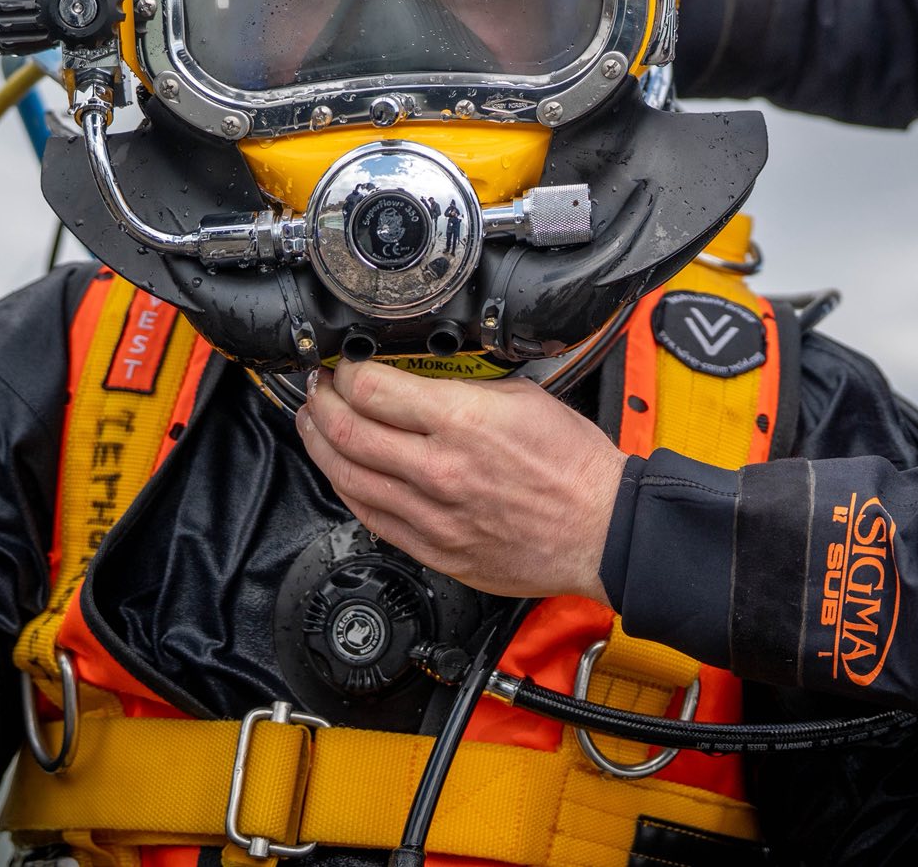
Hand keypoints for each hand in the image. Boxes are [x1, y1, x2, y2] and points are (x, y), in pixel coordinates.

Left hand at [295, 360, 627, 602]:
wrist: (602, 530)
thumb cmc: (574, 466)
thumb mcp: (523, 397)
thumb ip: (464, 387)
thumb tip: (421, 379)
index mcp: (462, 421)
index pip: (372, 390)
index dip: (345, 373)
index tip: (344, 367)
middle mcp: (439, 470)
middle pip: (347, 433)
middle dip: (320, 405)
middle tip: (318, 391)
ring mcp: (432, 516)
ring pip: (348, 478)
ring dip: (320, 447)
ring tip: (314, 427)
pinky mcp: (435, 550)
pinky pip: (371, 517)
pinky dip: (348, 489)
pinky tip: (343, 473)